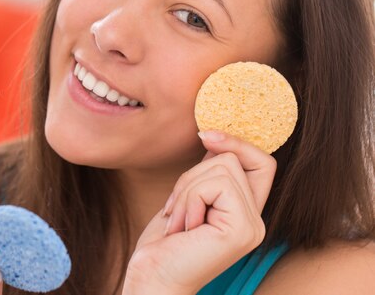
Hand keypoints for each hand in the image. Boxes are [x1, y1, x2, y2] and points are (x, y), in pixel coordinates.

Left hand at [122, 130, 276, 294]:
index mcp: (246, 212)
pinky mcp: (242, 230)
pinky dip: (189, 198)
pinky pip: (215, 184)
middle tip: (175, 209)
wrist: (152, 279)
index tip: (205, 136)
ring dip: (186, 189)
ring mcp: (252, 226)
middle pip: (232, 159)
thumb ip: (207, 174)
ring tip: (178, 221)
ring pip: (222, 167)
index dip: (237, 142)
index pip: (262, 162)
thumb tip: (213, 136)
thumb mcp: (187, 198)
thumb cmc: (164, 244)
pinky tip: (183, 228)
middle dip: (191, 175)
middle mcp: (256, 220)